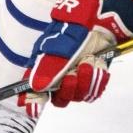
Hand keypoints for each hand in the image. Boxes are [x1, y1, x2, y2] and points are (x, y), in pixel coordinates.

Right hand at [21, 0, 132, 115]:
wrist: (100, 23)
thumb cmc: (76, 30)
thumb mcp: (60, 45)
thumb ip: (49, 66)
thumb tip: (37, 86)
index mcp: (43, 69)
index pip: (33, 92)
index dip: (32, 102)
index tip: (35, 109)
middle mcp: (57, 78)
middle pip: (59, 100)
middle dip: (68, 89)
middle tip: (73, 75)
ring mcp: (75, 80)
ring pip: (78, 96)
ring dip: (86, 82)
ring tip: (89, 63)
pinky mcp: (91, 81)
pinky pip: (94, 92)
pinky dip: (98, 80)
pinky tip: (97, 65)